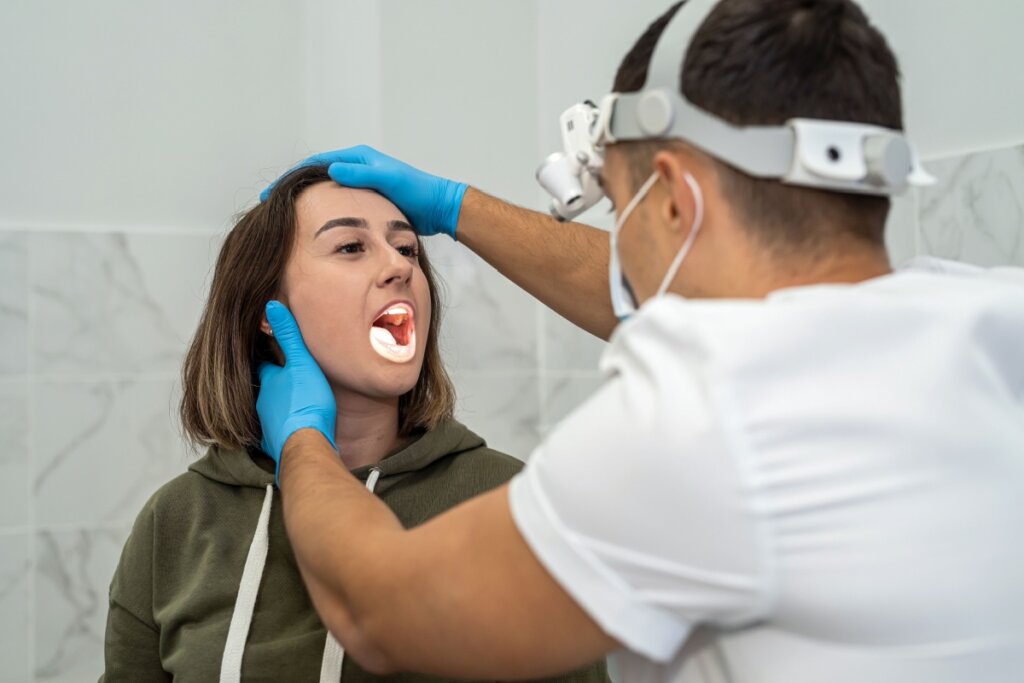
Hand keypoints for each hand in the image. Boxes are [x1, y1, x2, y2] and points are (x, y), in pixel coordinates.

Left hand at [257, 301, 336, 483]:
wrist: (307, 444)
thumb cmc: (307, 404)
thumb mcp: (301, 362)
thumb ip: (289, 335)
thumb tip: (271, 305)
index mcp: (270, 381)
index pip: (264, 366)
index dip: (270, 361)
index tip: (273, 356)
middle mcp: (264, 403)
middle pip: (268, 391)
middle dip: (276, 386)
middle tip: (288, 382)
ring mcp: (268, 425)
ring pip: (272, 413)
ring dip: (280, 408)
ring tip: (294, 405)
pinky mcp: (276, 445)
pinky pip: (278, 435)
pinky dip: (284, 430)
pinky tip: (294, 431)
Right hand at [260, 145, 467, 238]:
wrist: (437, 206)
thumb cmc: (416, 191)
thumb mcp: (388, 179)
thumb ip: (361, 174)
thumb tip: (331, 169)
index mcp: (358, 158)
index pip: (316, 164)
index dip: (293, 178)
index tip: (274, 191)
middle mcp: (357, 168)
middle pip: (316, 177)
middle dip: (293, 190)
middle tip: (271, 204)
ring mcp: (361, 184)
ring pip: (326, 193)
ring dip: (307, 202)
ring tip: (286, 217)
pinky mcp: (367, 200)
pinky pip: (339, 204)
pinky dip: (324, 211)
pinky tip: (314, 225)